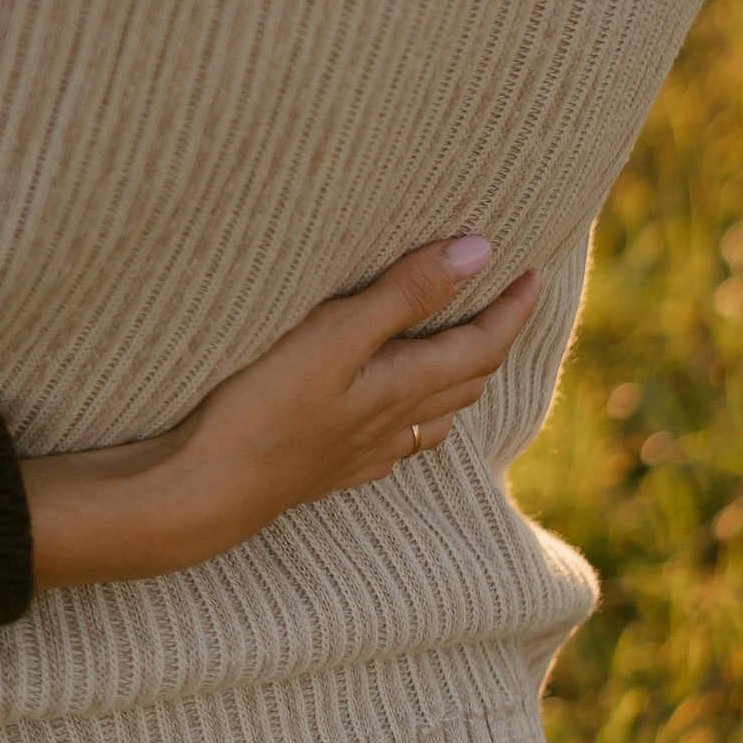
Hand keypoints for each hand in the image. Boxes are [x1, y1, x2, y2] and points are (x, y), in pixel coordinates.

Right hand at [21, 239, 545, 588]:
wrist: (207, 490)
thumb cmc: (265, 405)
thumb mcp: (334, 335)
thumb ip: (405, 293)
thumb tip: (479, 253)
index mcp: (403, 387)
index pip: (481, 346)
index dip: (512, 309)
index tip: (535, 272)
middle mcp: (395, 424)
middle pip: (467, 382)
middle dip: (494, 338)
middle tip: (506, 299)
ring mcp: (364, 451)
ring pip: (436, 416)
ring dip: (460, 379)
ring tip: (462, 349)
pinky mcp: (331, 466)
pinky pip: (398, 442)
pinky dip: (417, 416)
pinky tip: (397, 415)